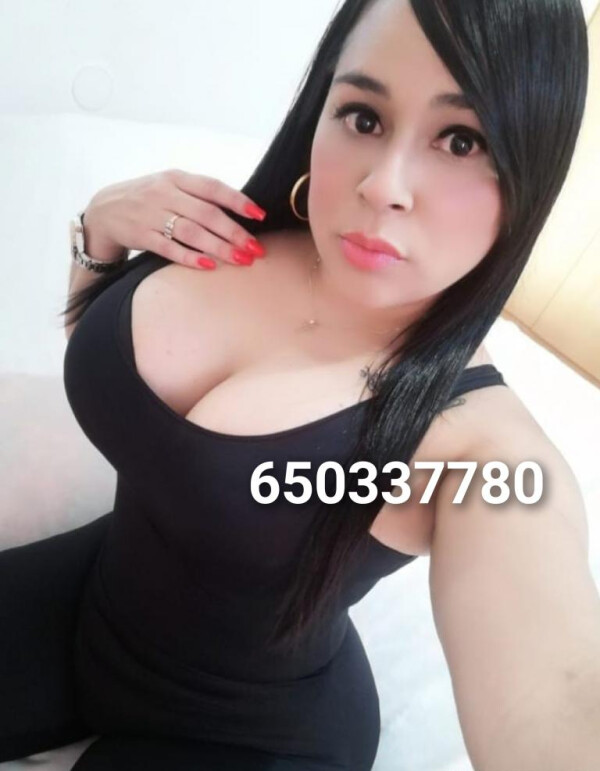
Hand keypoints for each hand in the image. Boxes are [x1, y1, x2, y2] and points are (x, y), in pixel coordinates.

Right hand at [82, 169, 267, 269]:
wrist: (104, 209)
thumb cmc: (149, 200)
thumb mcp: (171, 187)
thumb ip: (199, 195)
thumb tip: (241, 210)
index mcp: (176, 178)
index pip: (213, 187)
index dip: (238, 201)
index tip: (260, 215)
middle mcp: (164, 193)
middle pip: (206, 213)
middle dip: (234, 232)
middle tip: (255, 249)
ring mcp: (151, 214)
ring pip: (191, 231)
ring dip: (219, 247)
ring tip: (240, 260)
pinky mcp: (141, 235)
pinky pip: (169, 248)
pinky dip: (190, 257)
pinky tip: (209, 265)